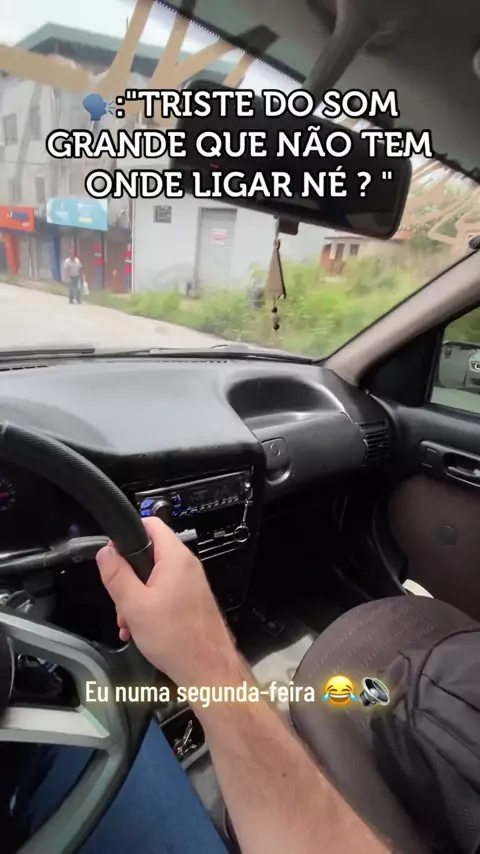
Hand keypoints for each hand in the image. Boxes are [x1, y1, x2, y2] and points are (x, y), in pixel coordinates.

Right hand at [96, 517, 234, 686]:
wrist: (206, 669)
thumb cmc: (177, 638)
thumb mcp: (134, 604)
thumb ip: (117, 575)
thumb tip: (105, 553)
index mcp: (175, 558)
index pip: (151, 524)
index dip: (128, 533)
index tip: (112, 552)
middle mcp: (186, 566)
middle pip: (149, 554)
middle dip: (128, 576)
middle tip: (120, 598)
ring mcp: (190, 583)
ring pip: (153, 577)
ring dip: (135, 596)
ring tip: (128, 620)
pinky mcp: (190, 599)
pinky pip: (164, 593)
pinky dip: (148, 605)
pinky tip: (139, 627)